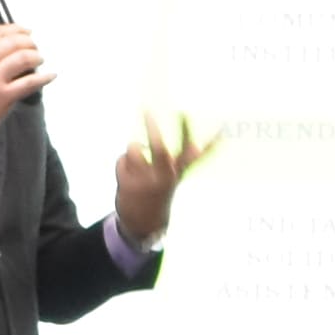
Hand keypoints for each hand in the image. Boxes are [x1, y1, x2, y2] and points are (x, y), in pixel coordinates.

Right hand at [0, 22, 42, 154]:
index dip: (16, 29)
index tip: (25, 31)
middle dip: (29, 42)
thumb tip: (0, 55)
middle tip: (35, 46)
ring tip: (40, 59)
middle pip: (13, 42)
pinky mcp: (2, 97)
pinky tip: (50, 76)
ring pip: (23, 58)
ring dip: (36, 56)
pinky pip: (29, 83)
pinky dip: (43, 78)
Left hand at [112, 109, 220, 246]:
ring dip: (134, 149)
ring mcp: (144, 181)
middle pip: (158, 150)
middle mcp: (163, 177)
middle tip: (146, 110)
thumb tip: (213, 140)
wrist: (143, 223)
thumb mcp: (176, 176)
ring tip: (137, 161)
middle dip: (153, 129)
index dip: (188, 134)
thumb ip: (189, 158)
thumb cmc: (162, 191)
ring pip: (134, 148)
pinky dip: (123, 165)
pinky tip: (128, 177)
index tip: (187, 116)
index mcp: (177, 173)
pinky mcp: (127, 184)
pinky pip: (122, 160)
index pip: (189, 153)